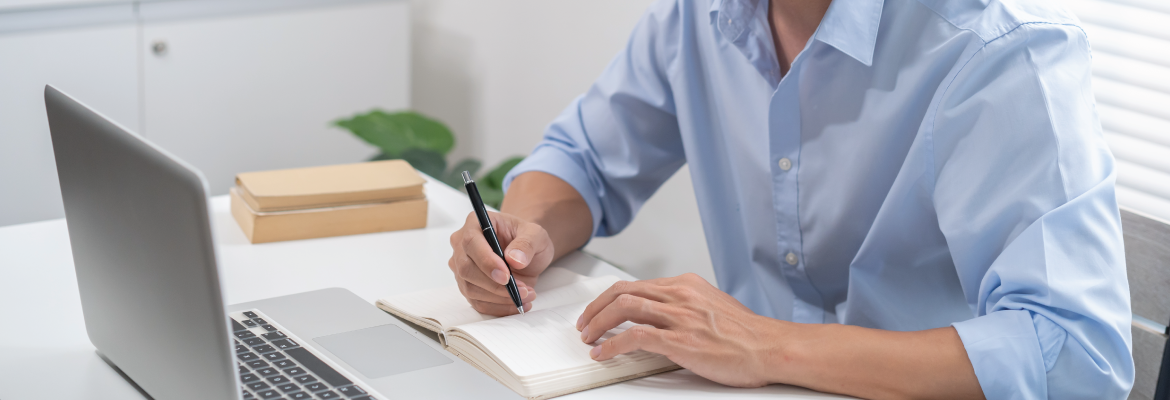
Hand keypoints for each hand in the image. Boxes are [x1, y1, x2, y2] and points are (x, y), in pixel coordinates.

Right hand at [448, 211, 554, 315]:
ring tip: (526, 295)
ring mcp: (461, 267)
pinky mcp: (467, 285)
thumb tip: (514, 259)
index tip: (506, 276)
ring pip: (471, 289)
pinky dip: (498, 308)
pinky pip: (477, 302)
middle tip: (522, 290)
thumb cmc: (526, 239)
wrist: (525, 252)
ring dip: (500, 298)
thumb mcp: (536, 234)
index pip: (471, 243)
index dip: (486, 262)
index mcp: (475, 223)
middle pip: (466, 269)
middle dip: (495, 285)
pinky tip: (518, 304)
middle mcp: (462, 244)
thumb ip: (526, 243)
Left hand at [575, 273, 787, 386]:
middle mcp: (680, 295)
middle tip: (585, 323)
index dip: (612, 298)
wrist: (771, 348)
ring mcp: (679, 316)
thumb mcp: (714, 307)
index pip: (638, 284)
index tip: (600, 311)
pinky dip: (612, 345)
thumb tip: (666, 317)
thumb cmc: (748, 335)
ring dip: (597, 323)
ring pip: (623, 308)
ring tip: (587, 338)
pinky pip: (634, 336)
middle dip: (596, 307)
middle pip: (623, 291)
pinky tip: (604, 353)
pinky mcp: (679, 340)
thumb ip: (688, 307)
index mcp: (687, 285)